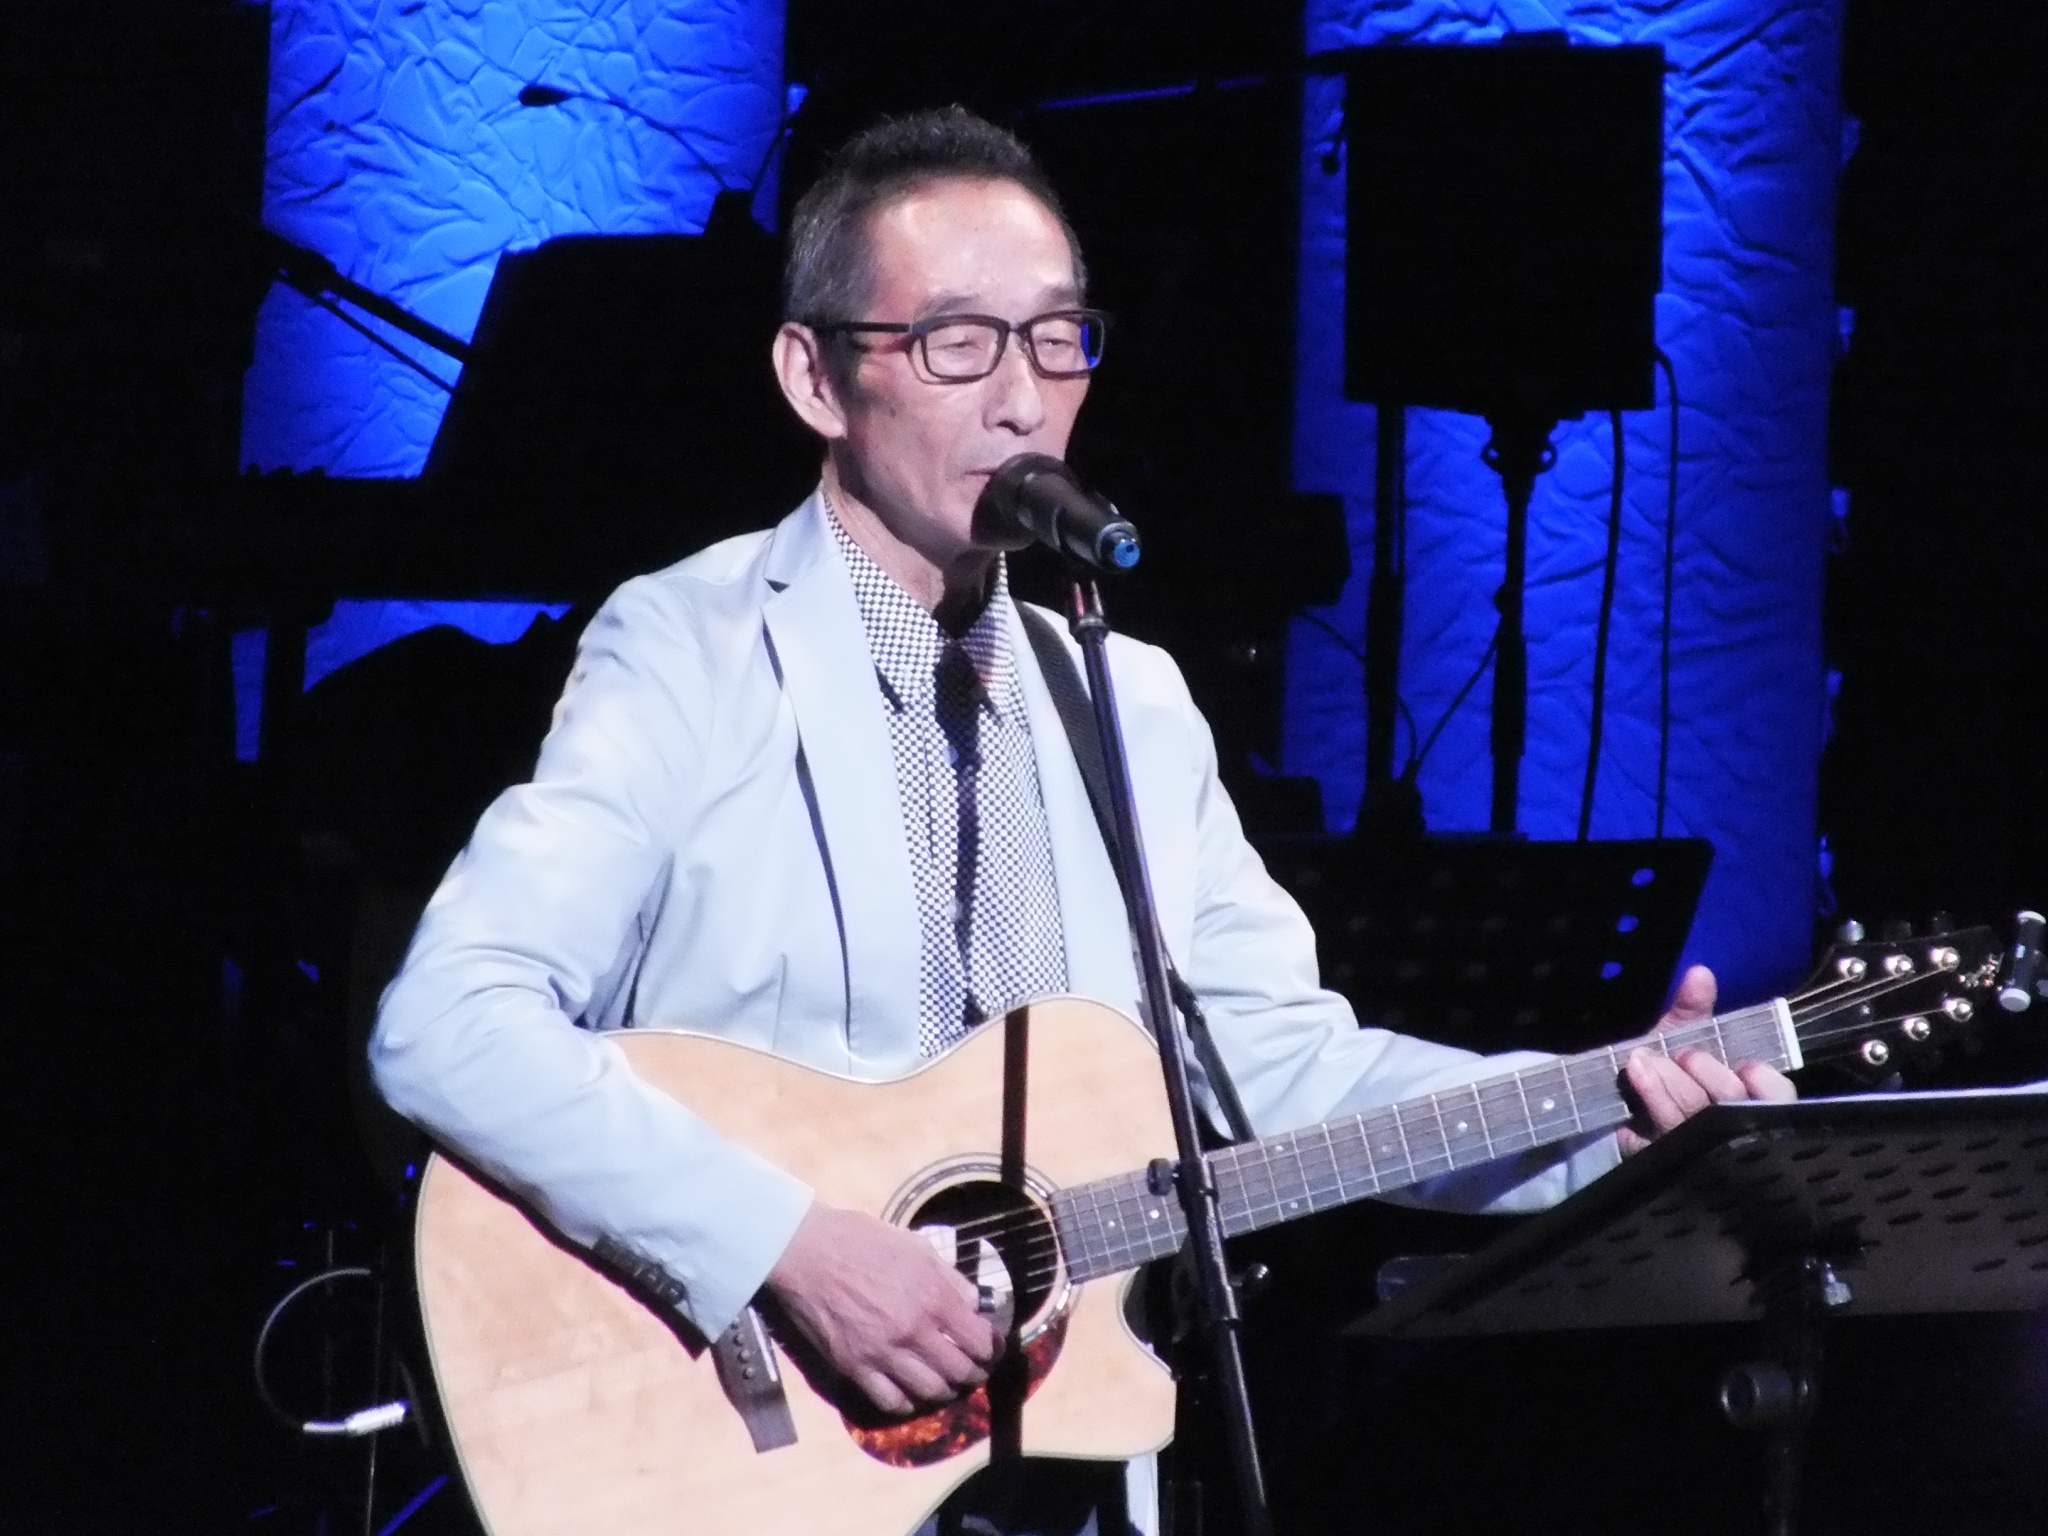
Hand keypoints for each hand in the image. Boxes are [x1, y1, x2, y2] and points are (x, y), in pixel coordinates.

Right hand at [764, 1203, 1000, 1416]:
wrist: (805, 1252)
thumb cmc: (861, 1240)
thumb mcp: (915, 1246)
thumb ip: (949, 1277)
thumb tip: (974, 1303)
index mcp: (932, 1296)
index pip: (979, 1340)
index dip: (990, 1348)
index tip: (988, 1347)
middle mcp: (913, 1331)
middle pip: (959, 1371)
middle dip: (973, 1373)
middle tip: (972, 1369)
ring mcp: (883, 1353)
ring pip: (930, 1391)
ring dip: (944, 1391)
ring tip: (944, 1383)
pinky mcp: (854, 1368)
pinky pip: (890, 1401)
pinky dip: (907, 1402)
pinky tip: (909, 1393)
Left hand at [1616, 964, 1796, 1154]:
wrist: (1611, 1102)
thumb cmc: (1663, 1070)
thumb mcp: (1679, 1036)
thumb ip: (1692, 1009)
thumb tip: (1700, 974)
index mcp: (1747, 1099)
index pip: (1775, 1099)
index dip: (1765, 1084)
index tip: (1745, 1065)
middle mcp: (1727, 1130)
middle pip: (1731, 1110)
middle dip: (1708, 1077)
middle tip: (1682, 1055)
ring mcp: (1692, 1152)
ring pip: (1691, 1126)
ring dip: (1667, 1088)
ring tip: (1641, 1062)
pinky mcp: (1656, 1162)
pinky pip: (1652, 1143)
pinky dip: (1646, 1110)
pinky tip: (1634, 1091)